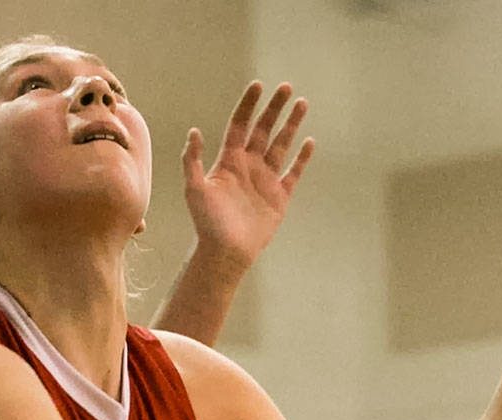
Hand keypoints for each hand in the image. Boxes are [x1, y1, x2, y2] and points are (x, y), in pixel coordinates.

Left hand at [182, 81, 314, 269]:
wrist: (226, 252)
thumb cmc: (206, 222)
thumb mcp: (194, 189)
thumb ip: (192, 160)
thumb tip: (194, 132)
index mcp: (229, 160)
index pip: (240, 125)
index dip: (248, 105)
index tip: (258, 86)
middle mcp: (248, 165)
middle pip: (263, 129)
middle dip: (274, 108)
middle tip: (286, 87)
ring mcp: (265, 179)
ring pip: (281, 144)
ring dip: (291, 125)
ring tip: (301, 103)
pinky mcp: (279, 196)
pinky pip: (293, 172)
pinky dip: (302, 158)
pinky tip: (309, 141)